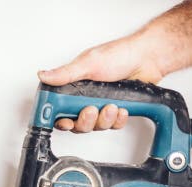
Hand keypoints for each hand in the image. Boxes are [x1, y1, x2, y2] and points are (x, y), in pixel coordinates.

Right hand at [37, 33, 165, 132]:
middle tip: (91, 110)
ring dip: (104, 119)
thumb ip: (65, 74)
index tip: (65, 121)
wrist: (147, 58)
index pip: (60, 110)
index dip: (60, 120)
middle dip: (85, 121)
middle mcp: (85, 98)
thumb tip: (43, 75)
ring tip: (111, 106)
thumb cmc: (120, 55)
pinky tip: (121, 108)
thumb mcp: (88, 63)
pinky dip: (117, 119)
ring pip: (95, 126)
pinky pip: (112, 125)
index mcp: (74, 87)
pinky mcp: (115, 111)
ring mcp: (100, 105)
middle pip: (77, 124)